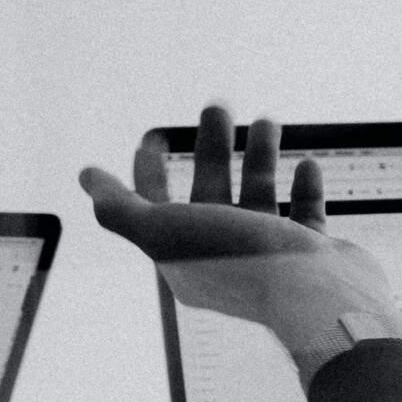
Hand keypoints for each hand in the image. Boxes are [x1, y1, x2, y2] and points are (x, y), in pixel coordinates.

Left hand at [80, 104, 401, 381]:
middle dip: (211, 149)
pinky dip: (304, 188)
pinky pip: (305, 216)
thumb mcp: (162, 231)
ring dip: (260, 158)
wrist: (315, 296)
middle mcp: (226, 259)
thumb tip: (86, 177)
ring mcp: (271, 258)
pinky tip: (306, 165)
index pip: (156, 208)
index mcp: (185, 258)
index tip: (154, 134)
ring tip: (267, 121)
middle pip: (209, 193)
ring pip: (259, 198)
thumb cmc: (238, 261)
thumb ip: (120, 208)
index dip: (148, 171)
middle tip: (218, 106)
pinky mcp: (312, 256)